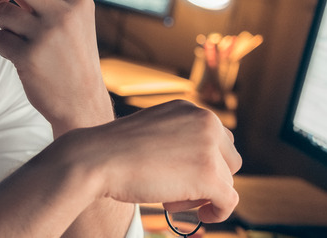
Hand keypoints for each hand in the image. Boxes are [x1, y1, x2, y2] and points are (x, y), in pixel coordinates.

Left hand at [0, 0, 112, 135]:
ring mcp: (46, 34)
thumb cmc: (71, 56)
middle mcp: (64, 13)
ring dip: (3, 25)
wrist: (82, 101)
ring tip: (20, 38)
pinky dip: (4, 46)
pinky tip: (21, 57)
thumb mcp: (72, 20)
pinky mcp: (29, 56)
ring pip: (2, 13)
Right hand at [56, 100, 241, 222]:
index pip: (218, 138)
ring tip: (171, 199)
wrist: (97, 158)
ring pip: (226, 181)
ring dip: (204, 195)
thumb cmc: (115, 150)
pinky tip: (203, 217)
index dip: (206, 161)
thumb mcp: (153, 132)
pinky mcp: (210, 175)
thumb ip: (177, 139)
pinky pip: (228, 201)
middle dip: (211, 177)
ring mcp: (209, 148)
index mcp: (190, 108)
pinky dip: (218, 212)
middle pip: (229, 159)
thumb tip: (197, 162)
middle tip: (178, 189)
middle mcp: (206, 121)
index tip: (184, 175)